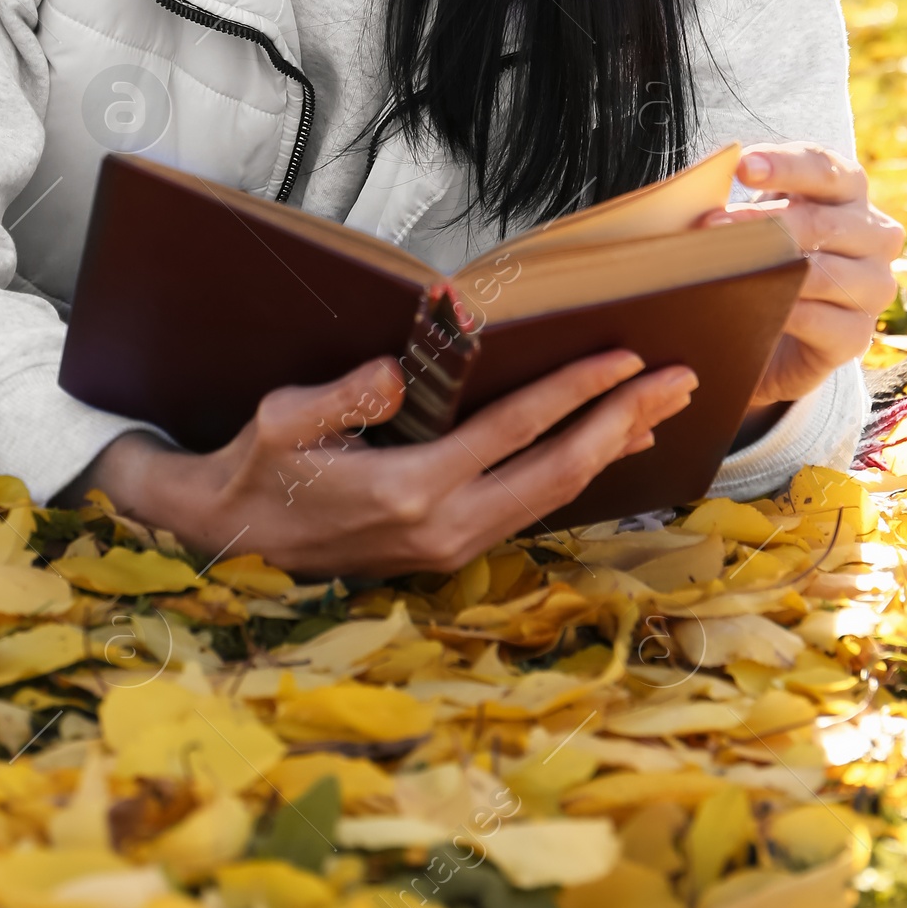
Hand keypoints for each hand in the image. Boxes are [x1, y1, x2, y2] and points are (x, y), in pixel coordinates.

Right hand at [72, 349, 697, 575]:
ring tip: (660, 408)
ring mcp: (451, 545)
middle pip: (559, 469)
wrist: (228, 539)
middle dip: (624, 420)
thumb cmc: (255, 466)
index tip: (626, 356)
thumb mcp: (281, 421)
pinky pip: (531, 508)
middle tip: (679, 379)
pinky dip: (576, 473)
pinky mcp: (448, 551)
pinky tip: (603, 449)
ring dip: (611, 448)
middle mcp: (444, 526)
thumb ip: (341, 396)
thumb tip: (400, 370)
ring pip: (554, 495)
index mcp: (411, 489)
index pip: (516, 430)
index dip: (576, 390)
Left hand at [706, 143, 900, 412]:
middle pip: (822, 222)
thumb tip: (704, 205)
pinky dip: (785, 313)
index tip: (742, 167)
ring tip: (722, 269)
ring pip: (824, 273)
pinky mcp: (858, 334)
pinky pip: (823, 321)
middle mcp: (875, 233)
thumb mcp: (757, 218)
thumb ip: (743, 202)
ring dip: (769, 270)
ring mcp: (874, 285)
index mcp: (849, 190)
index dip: (784, 165)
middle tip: (712, 225)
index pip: (824, 168)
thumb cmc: (764, 254)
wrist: (775, 327)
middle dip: (762, 223)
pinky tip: (753, 308)